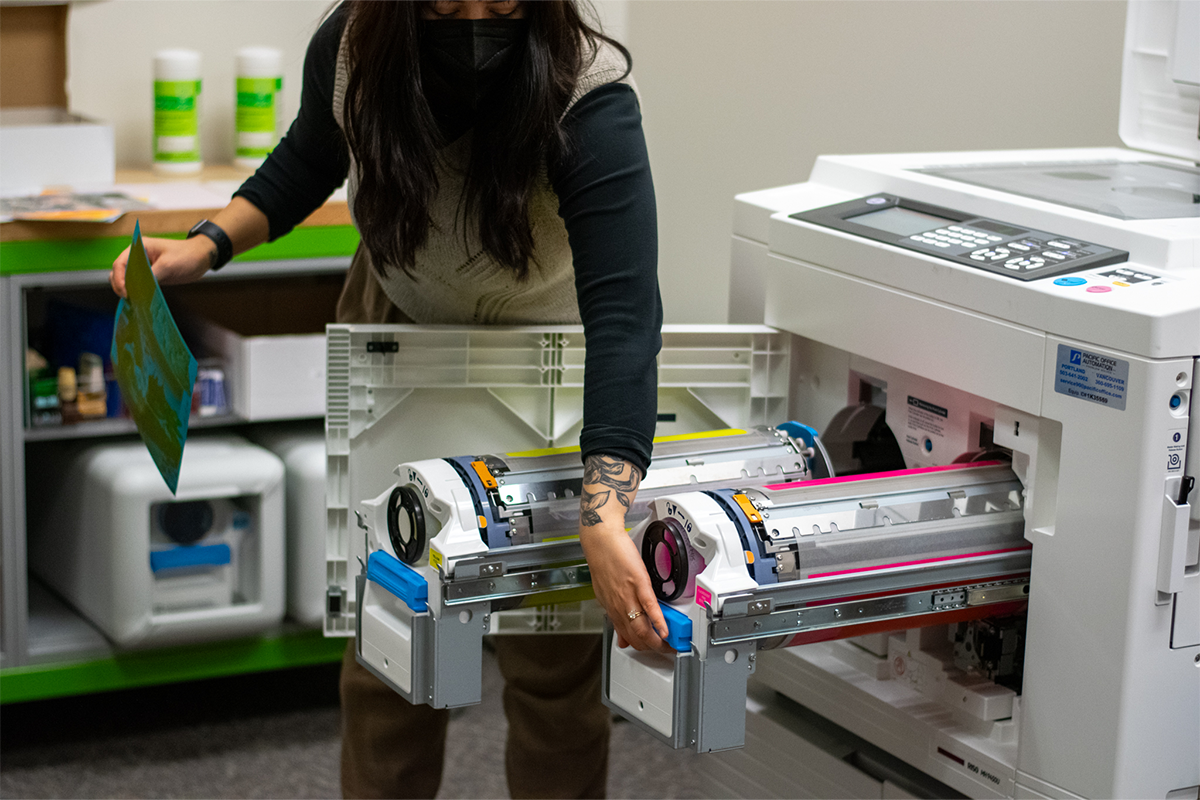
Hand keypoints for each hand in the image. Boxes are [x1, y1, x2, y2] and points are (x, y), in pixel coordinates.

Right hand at [109, 235, 216, 297]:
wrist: (202, 258)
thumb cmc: (186, 255)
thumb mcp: (168, 265)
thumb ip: (152, 275)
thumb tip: (138, 289)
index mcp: (139, 247)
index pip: (120, 263)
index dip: (119, 278)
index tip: (125, 292)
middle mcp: (138, 256)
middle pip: (119, 272)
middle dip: (120, 285)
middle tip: (128, 299)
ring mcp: (144, 266)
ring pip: (127, 279)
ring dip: (128, 289)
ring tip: (133, 301)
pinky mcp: (151, 275)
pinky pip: (138, 284)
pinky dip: (137, 292)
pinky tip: (140, 300)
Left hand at [580, 521, 671, 652]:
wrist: (600, 541)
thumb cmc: (604, 562)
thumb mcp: (605, 593)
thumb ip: (615, 614)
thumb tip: (621, 635)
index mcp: (613, 609)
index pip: (628, 638)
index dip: (642, 648)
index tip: (653, 650)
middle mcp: (619, 606)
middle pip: (636, 637)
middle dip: (653, 648)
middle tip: (666, 651)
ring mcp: (628, 595)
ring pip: (641, 627)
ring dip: (657, 641)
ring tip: (669, 645)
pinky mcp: (637, 582)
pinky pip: (649, 606)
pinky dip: (658, 621)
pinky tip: (665, 629)